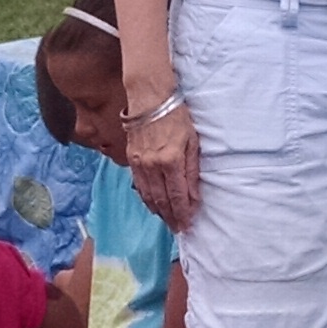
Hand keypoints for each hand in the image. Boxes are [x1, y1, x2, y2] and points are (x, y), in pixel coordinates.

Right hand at [130, 101, 200, 232]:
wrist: (150, 98)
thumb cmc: (176, 116)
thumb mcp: (192, 142)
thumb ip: (192, 171)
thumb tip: (194, 197)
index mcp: (171, 161)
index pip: (177, 196)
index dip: (183, 213)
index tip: (187, 226)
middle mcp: (153, 166)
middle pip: (162, 200)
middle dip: (171, 217)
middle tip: (178, 229)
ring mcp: (140, 164)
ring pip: (149, 196)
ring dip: (158, 211)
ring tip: (167, 221)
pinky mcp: (132, 159)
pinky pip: (139, 185)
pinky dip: (146, 198)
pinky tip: (153, 204)